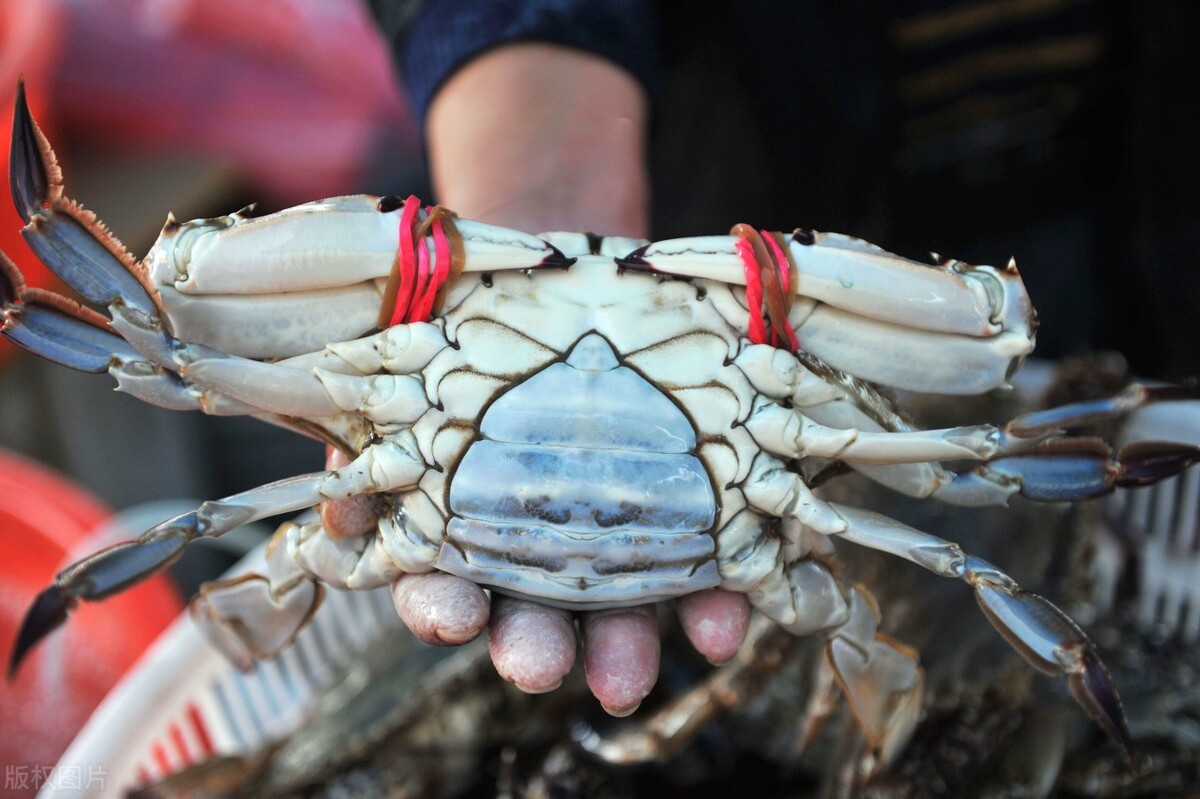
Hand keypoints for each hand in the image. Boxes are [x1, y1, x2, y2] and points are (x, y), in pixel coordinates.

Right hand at [324, 43, 750, 713]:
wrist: (574, 270)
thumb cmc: (484, 315)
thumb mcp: (418, 355)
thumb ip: (376, 429)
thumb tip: (334, 505)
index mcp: (463, 517)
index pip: (441, 579)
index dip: (441, 602)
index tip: (446, 612)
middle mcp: (534, 542)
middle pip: (527, 614)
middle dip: (530, 643)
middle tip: (537, 661)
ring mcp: (612, 533)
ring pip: (613, 611)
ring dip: (622, 646)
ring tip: (629, 664)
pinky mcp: (685, 514)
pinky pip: (704, 571)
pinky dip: (714, 600)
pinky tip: (725, 614)